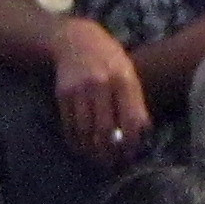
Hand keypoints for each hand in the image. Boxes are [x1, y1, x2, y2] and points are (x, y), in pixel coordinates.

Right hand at [52, 17, 151, 166]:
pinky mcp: (63, 95)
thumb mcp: (128, 74)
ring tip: (98, 159)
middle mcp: (100, 84)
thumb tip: (142, 133)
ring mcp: (79, 90)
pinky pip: (69, 126)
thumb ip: (135, 102)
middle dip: (109, 153)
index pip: (130, 120)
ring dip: (91, 151)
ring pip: (85, 132)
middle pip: (105, 130)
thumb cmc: (109, 60)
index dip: (131, 143)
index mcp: (123, 80)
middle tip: (112, 163)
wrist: (76, 40)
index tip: (131, 154)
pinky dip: (76, 142)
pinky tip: (82, 148)